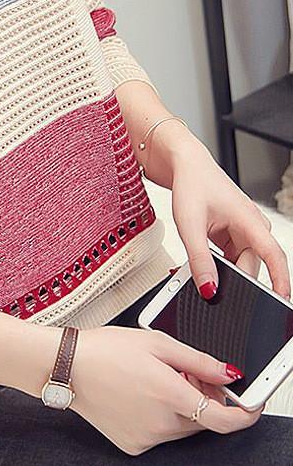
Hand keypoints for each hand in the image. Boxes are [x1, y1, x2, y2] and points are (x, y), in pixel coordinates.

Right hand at [71, 326, 258, 454]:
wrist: (64, 366)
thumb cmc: (103, 349)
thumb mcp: (154, 342)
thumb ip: (197, 360)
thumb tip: (229, 373)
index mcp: (168, 393)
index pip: (224, 419)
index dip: (245, 414)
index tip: (251, 404)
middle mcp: (160, 423)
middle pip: (202, 419)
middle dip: (203, 398)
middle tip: (185, 373)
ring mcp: (146, 437)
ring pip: (181, 427)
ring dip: (180, 407)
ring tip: (155, 379)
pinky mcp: (132, 444)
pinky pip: (159, 434)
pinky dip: (159, 417)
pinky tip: (139, 394)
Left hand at [169, 135, 289, 299]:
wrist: (184, 165)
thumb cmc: (191, 184)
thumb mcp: (189, 225)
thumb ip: (199, 259)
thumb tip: (209, 288)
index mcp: (249, 220)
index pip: (273, 255)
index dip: (279, 280)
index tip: (281, 300)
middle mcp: (252, 226)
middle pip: (251, 266)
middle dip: (233, 279)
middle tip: (208, 286)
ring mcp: (243, 230)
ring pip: (239, 263)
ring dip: (223, 271)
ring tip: (200, 269)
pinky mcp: (232, 234)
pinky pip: (231, 257)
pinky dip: (218, 263)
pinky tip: (204, 264)